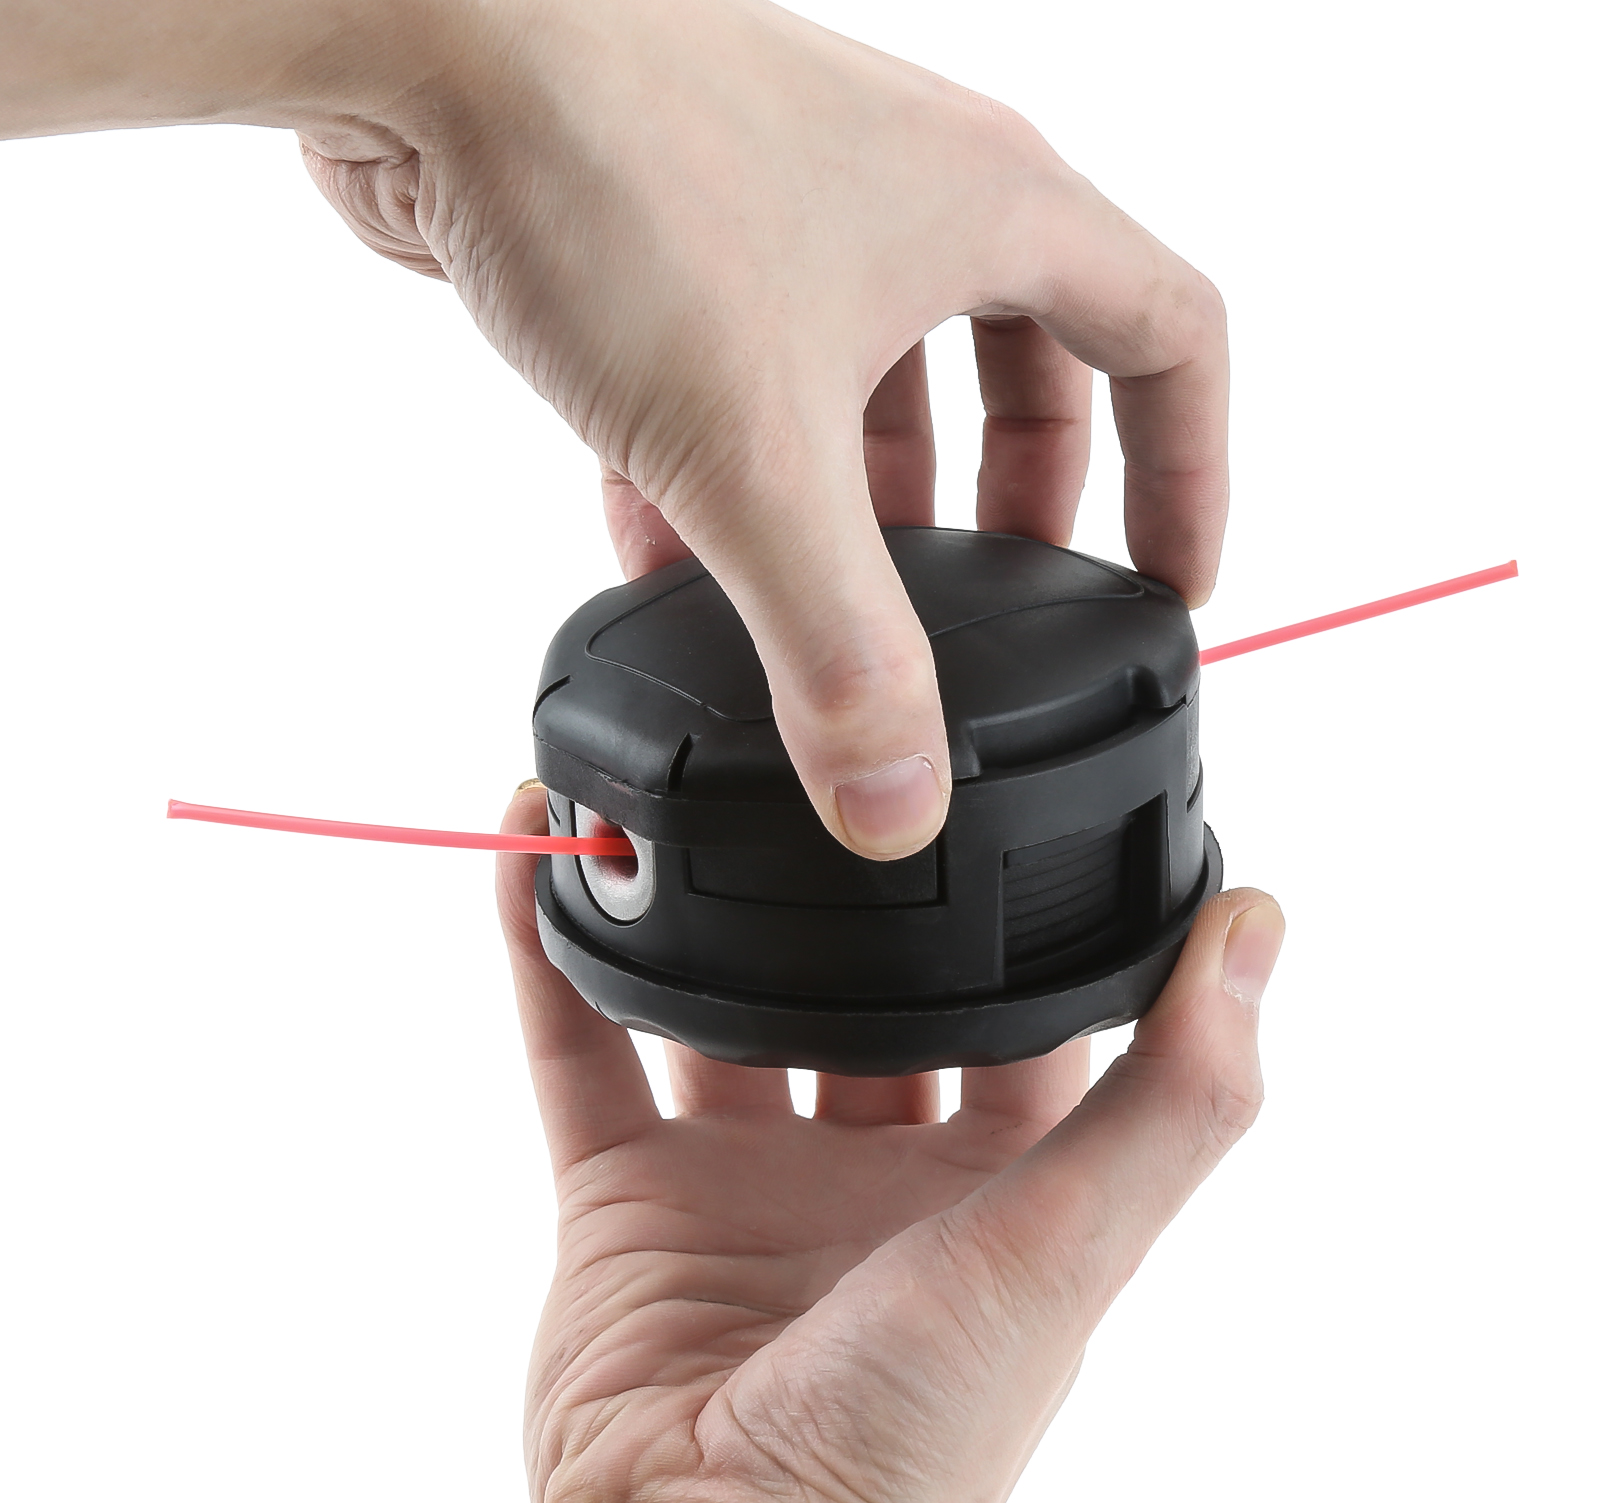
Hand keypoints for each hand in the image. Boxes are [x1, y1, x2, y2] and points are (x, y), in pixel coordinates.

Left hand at [5, 0, 1226, 859]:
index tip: (1166, 586)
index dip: (1191, 474)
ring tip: (824, 614)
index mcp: (994, 208)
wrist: (419, 32)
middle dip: (1014, 506)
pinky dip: (729, 470)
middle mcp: (911, 189)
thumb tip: (897, 805)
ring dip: (858, 503)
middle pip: (1028, 363)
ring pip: (874, 375)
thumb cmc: (614, 173)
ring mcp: (795, 200)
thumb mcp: (757, 454)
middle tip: (991, 615)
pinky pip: (746, 371)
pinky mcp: (683, 231)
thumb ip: (839, 646)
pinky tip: (666, 565)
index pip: (1169, 336)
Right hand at [496, 784, 1282, 1502]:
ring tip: (683, 786)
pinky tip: (541, 842)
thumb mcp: (1066, 1249)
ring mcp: (739, 1180)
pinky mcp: (621, 1196)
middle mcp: (868, 1178)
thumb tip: (1262, 925)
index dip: (1016, 920)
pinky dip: (550, 950)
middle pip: (856, 998)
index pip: (1017, 1018)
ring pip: (711, 1009)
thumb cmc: (911, 1448)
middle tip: (827, 769)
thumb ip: (1175, 1098)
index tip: (1007, 796)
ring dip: (691, 910)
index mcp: (993, 1191)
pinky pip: (577, 1044)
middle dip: (843, 904)